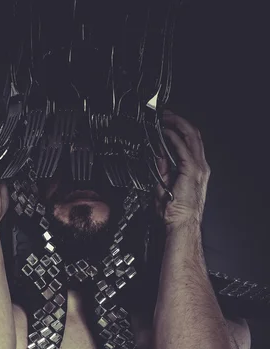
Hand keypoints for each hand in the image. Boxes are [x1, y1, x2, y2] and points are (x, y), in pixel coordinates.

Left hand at [154, 110, 210, 229]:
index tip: (166, 124)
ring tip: (165, 118)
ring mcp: (198, 168)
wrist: (181, 225)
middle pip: (193, 135)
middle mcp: (200, 167)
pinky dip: (174, 137)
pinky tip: (165, 132)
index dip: (179, 130)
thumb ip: (162, 169)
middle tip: (166, 115)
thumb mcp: (163, 185)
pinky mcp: (192, 170)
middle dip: (179, 122)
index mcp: (194, 170)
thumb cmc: (174, 213)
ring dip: (177, 124)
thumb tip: (158, 155)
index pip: (190, 143)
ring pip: (191, 136)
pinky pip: (183, 147)